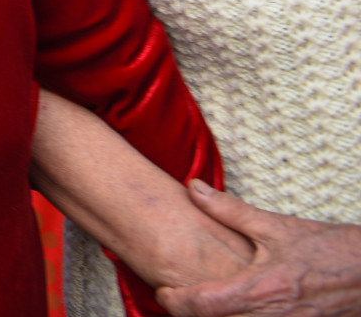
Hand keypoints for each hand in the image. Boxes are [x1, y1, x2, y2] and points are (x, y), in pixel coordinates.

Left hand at [159, 181, 360, 316]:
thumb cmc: (329, 250)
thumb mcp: (276, 226)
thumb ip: (229, 210)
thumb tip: (193, 187)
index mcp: (260, 290)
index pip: (203, 305)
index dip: (175, 301)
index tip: (163, 291)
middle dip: (191, 315)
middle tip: (177, 299)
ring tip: (204, 306)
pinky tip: (234, 312)